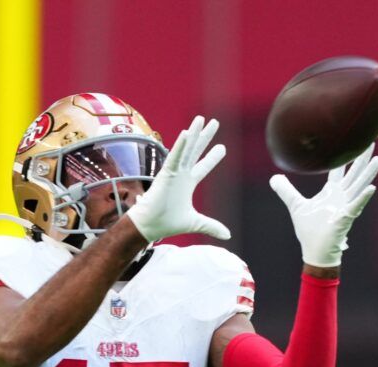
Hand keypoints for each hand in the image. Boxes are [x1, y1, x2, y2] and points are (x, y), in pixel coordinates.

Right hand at [126, 116, 229, 243]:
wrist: (149, 226)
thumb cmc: (167, 223)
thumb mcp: (195, 223)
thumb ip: (211, 226)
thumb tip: (228, 235)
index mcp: (187, 183)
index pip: (203, 167)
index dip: (212, 157)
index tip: (223, 147)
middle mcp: (181, 174)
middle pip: (196, 151)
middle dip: (205, 137)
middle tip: (215, 122)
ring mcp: (173, 172)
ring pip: (186, 149)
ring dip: (194, 134)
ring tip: (202, 119)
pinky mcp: (165, 174)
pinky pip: (174, 156)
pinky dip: (180, 145)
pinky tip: (187, 132)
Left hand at [269, 148, 377, 268]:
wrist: (313, 250)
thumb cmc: (309, 230)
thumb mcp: (295, 205)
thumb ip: (286, 191)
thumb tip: (274, 178)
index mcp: (331, 192)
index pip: (339, 169)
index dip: (345, 156)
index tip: (352, 141)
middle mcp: (341, 196)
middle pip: (354, 173)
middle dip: (362, 158)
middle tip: (370, 140)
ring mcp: (345, 206)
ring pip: (359, 186)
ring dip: (368, 174)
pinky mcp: (345, 219)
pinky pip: (355, 206)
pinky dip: (362, 198)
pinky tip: (371, 188)